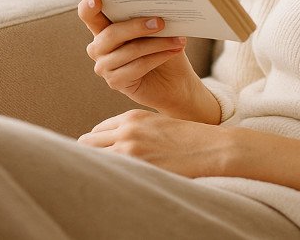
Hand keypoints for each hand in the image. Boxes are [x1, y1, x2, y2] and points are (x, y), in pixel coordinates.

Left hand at [77, 109, 236, 178]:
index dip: (98, 145)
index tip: (103, 156)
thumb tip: (114, 146)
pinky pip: (108, 171)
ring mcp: (129, 148)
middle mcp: (126, 130)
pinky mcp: (137, 165)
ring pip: (92, 157)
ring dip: (96, 167)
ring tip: (106, 177)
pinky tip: (117, 182)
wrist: (212, 148)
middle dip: (91, 155)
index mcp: (131, 117)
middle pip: (87, 143)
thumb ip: (134, 131)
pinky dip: (107, 177)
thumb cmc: (188, 139)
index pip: (97, 131)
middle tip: (99, 168)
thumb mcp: (157, 124)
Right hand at [78, 0, 209, 118]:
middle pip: (112, 34)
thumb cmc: (163, 48)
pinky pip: (137, 67)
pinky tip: (172, 52)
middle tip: (161, 22)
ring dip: (157, 44)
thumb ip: (147, 17)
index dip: (88, 8)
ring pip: (129, 50)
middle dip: (137, 26)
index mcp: (103, 28)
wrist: (174, 81)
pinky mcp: (115, 82)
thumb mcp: (155, 29)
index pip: (89, 15)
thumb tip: (156, 5)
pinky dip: (158, 58)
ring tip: (178, 39)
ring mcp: (104, 66)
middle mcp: (98, 47)